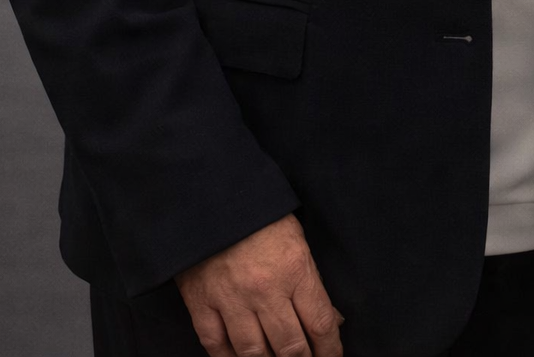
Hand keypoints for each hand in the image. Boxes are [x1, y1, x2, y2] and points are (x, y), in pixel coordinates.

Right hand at [175, 212, 344, 355]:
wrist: (208, 192)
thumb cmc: (259, 213)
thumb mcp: (296, 237)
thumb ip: (312, 280)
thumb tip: (331, 319)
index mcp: (294, 269)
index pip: (320, 324)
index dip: (330, 350)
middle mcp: (265, 290)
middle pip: (290, 348)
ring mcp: (231, 300)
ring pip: (254, 354)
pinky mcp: (201, 303)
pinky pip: (216, 346)